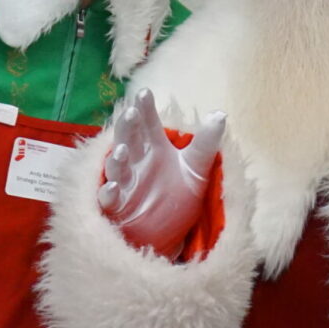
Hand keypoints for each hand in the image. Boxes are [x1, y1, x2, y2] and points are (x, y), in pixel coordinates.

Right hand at [98, 88, 226, 256]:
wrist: (169, 234)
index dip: (145, 109)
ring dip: (117, 158)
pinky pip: (108, 199)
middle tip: (131, 113)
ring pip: (116, 167)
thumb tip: (220, 114)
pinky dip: (109, 193)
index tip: (145, 93)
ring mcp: (124, 184)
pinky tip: (113, 188)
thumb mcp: (197, 169)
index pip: (148, 124)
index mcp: (154, 149)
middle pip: (128, 139)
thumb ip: (206, 143)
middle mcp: (136, 162)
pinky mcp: (117, 207)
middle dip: (128, 127)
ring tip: (122, 150)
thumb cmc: (178, 196)